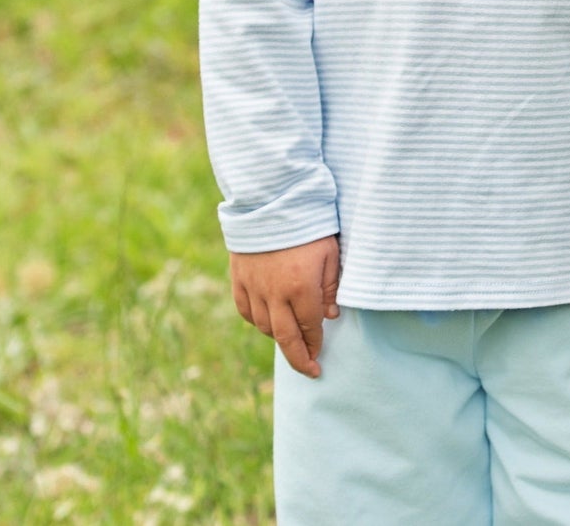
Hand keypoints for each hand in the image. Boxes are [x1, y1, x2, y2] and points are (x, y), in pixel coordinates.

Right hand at [229, 236, 340, 378]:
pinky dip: (257, 322)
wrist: (270, 199)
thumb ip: (331, 286)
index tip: (319, 360)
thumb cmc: (308, 223)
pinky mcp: (239, 278)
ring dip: (279, 338)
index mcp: (301, 287)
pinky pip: (246, 311)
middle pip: (285, 337)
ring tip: (292, 340)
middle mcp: (275, 293)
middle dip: (298, 358)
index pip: (310, 327)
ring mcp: (254, 287)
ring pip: (265, 326)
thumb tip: (331, 316)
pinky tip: (267, 323)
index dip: (315, 345)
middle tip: (308, 370)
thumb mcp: (330, 251)